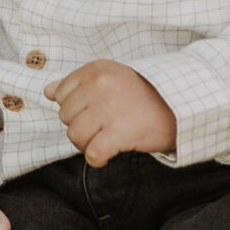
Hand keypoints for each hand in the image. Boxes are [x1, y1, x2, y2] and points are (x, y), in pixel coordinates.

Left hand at [46, 60, 175, 165]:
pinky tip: (109, 154)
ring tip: (106, 140)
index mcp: (96, 70)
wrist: (181, 107)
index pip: (60, 94)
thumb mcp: (111, 78)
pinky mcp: (120, 133)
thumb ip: (77, 84)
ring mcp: (109, 109)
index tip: (94, 111)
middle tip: (103, 127)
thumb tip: (47, 91)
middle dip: (81, 127)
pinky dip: (98, 159)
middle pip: (66, 117)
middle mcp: (100, 86)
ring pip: (75, 136)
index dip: (75, 109)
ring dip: (88, 144)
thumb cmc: (144, 95)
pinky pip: (92, 154)